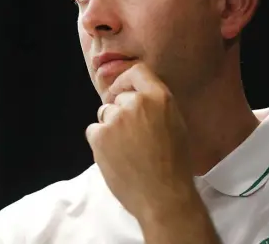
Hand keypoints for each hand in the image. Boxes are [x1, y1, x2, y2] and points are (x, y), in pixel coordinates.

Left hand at [86, 63, 195, 225]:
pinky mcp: (99, 135)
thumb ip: (155, 105)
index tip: (122, 91)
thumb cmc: (174, 164)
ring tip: (126, 149)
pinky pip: (94, 131)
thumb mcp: (175, 124)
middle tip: (131, 135)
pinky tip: (115, 156)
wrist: (163, 196)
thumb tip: (135, 96)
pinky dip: (100, 141)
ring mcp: (115, 118)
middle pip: (118, 98)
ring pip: (104, 114)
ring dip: (110, 127)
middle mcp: (136, 103)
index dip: (125, 81)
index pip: (136, 72)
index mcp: (159, 97)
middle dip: (120, 112)